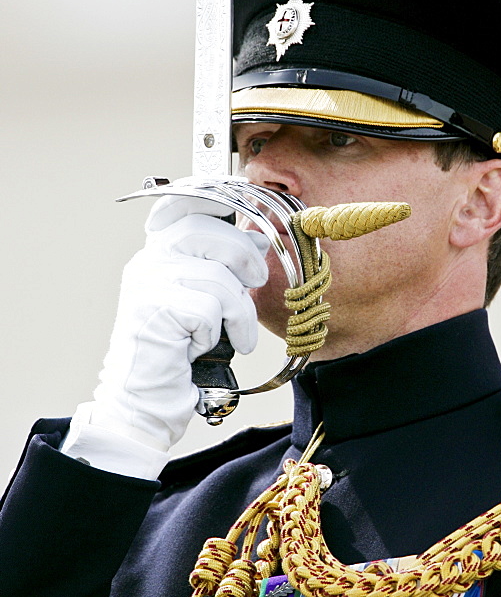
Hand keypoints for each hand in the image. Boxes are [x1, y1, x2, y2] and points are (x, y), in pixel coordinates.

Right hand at [89, 191, 268, 452]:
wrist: (147, 402)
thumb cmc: (180, 355)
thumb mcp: (209, 303)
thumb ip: (225, 268)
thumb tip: (258, 239)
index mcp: (158, 255)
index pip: (179, 203)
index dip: (213, 194)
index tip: (245, 200)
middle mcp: (147, 263)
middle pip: (204, 229)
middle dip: (243, 255)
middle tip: (257, 282)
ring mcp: (146, 284)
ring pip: (215, 273)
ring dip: (239, 309)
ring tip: (239, 334)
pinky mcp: (153, 310)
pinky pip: (209, 307)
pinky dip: (222, 331)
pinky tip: (209, 346)